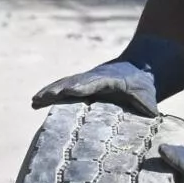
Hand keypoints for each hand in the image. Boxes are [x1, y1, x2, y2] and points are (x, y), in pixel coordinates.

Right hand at [31, 59, 159, 117]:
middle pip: (74, 81)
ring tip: (34, 101)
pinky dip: (51, 93)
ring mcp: (87, 79)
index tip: (70, 90)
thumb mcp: (149, 94)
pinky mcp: (82, 83)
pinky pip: (64, 87)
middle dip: (58, 89)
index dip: (83, 86)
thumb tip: (149, 115)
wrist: (141, 67)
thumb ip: (147, 104)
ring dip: (50, 92)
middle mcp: (96, 77)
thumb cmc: (145, 85)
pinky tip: (37, 101)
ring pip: (65, 83)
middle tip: (42, 97)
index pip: (95, 82)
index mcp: (111, 79)